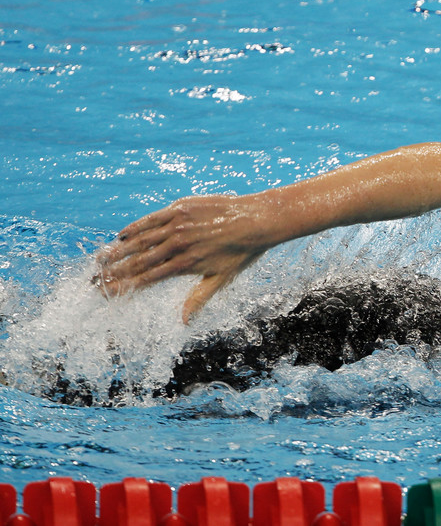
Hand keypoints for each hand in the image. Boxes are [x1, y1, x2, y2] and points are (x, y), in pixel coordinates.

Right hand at [96, 194, 269, 322]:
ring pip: (140, 240)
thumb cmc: (242, 252)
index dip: (121, 287)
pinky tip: (121, 235)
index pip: (144, 279)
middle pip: (136, 262)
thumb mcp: (221, 280)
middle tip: (92, 279)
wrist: (257, 221)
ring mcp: (177, 226)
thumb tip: (183, 322)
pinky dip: (135, 227)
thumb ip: (198, 299)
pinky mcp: (180, 209)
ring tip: (99, 259)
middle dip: (111, 272)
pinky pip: (151, 218)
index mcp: (183, 266)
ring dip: (117, 251)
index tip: (104, 293)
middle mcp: (176, 246)